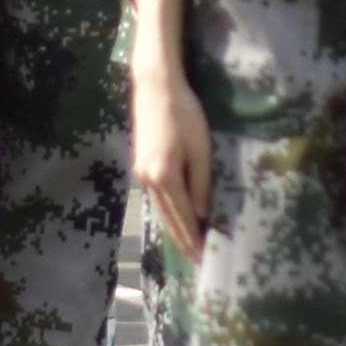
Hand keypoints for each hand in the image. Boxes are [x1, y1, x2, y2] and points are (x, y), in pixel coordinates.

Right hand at [133, 60, 212, 255]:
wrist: (155, 86)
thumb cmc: (184, 112)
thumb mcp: (201, 148)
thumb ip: (202, 183)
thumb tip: (203, 214)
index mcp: (165, 177)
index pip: (183, 217)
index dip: (193, 238)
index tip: (203, 258)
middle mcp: (149, 179)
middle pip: (168, 218)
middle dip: (183, 239)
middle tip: (197, 259)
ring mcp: (141, 172)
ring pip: (160, 209)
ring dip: (174, 227)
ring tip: (188, 244)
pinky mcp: (141, 164)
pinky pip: (156, 197)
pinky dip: (167, 211)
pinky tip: (174, 216)